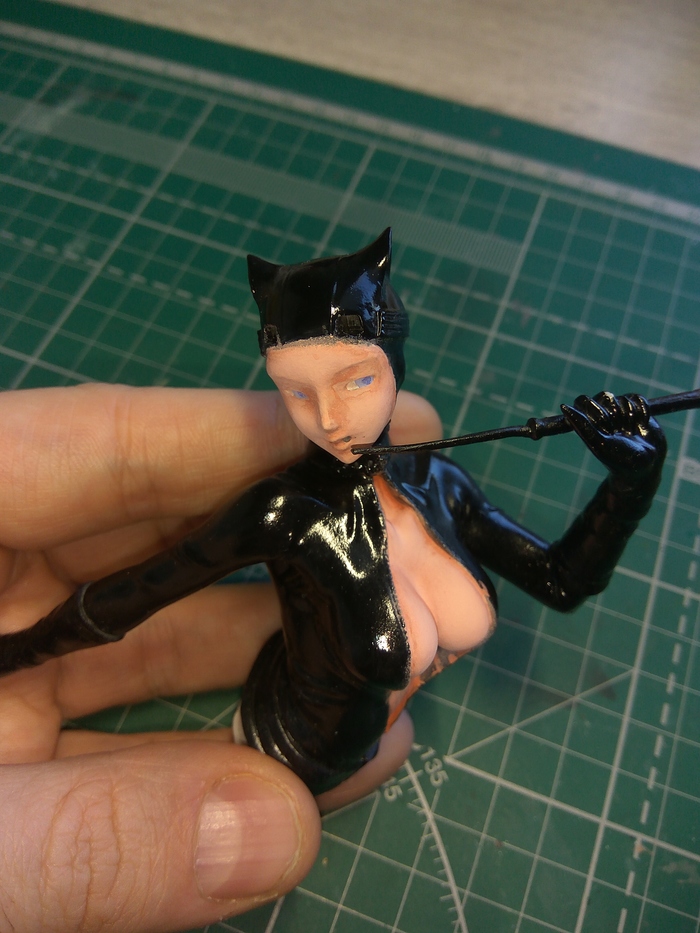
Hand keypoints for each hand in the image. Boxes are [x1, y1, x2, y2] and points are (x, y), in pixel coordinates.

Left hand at [0, 383, 440, 931]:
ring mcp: (3, 657)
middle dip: (308, 542)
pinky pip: (147, 720)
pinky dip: (237, 735)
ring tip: (415, 654)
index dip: (249, 430)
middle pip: (170, 526)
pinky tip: (336, 746)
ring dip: (296, 639)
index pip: (111, 445)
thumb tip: (284, 830)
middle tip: (431, 560)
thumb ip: (74, 841)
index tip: (375, 423)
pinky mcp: (19, 742)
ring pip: (173, 623)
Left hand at [561, 391, 666, 480]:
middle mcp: (604, 415)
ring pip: (623, 399)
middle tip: (618, 432)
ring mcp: (621, 411)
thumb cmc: (619, 459)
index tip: (602, 424)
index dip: (593, 409)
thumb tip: (563, 406)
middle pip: (605, 397)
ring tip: (632, 433)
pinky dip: (642, 411)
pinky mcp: (639, 409)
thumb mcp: (599, 444)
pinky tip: (642, 425)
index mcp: (589, 423)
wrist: (648, 466)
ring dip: (630, 416)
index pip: (582, 401)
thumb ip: (582, 425)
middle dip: (614, 414)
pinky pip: (638, 399)